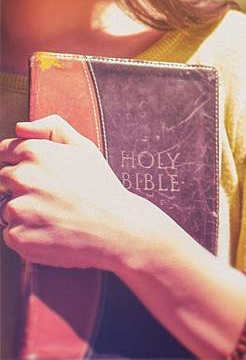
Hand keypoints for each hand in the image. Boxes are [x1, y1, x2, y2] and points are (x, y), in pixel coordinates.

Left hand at [0, 114, 176, 270]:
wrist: (117, 228)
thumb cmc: (102, 189)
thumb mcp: (85, 148)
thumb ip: (52, 127)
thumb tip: (21, 128)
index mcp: (35, 152)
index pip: (5, 152)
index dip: (22, 162)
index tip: (41, 175)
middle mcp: (22, 177)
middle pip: (5, 180)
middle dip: (24, 187)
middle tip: (55, 198)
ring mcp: (18, 208)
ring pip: (8, 208)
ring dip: (26, 213)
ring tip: (57, 216)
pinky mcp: (18, 236)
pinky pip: (12, 234)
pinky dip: (29, 235)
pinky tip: (53, 231)